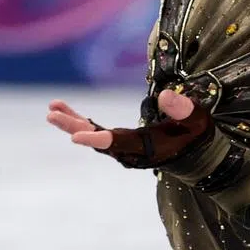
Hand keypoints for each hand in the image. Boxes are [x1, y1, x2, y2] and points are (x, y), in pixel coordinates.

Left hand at [46, 90, 213, 168]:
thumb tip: (165, 94)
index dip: (97, 139)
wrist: (195, 155)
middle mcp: (130, 151)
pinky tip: (62, 108)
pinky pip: (96, 131)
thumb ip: (183, 109)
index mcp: (147, 147)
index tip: (75, 136)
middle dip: (74, 127)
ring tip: (52, 107)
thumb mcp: (198, 121)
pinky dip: (80, 121)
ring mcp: (124, 147)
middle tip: (52, 115)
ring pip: (93, 135)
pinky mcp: (121, 141)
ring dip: (72, 122)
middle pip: (98, 140)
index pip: (119, 143)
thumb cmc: (197, 136)